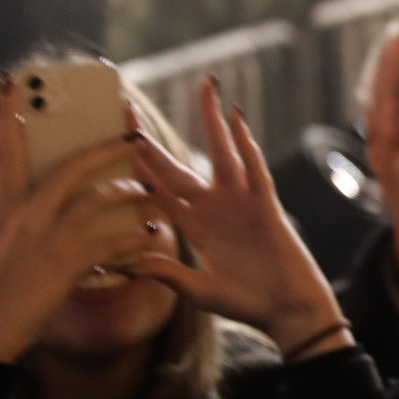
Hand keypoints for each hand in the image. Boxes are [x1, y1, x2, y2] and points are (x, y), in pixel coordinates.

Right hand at [0, 88, 161, 364]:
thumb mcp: (6, 237)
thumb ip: (27, 209)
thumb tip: (56, 186)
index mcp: (7, 203)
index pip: (7, 148)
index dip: (10, 114)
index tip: (13, 81)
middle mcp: (24, 214)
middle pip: (72, 167)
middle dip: (109, 147)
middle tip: (136, 133)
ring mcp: (44, 239)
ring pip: (97, 202)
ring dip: (132, 193)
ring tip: (155, 191)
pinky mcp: (63, 267)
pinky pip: (110, 245)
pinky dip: (135, 239)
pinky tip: (154, 236)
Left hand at [126, 77, 345, 349]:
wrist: (288, 312)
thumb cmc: (247, 303)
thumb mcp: (200, 292)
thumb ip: (168, 275)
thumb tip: (130, 262)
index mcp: (192, 225)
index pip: (154, 187)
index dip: (132, 163)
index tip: (109, 139)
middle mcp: (213, 206)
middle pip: (176, 161)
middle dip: (151, 135)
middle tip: (126, 105)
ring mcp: (240, 202)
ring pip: (221, 152)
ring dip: (211, 120)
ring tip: (203, 87)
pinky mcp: (265, 205)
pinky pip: (254, 169)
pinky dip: (246, 144)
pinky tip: (236, 118)